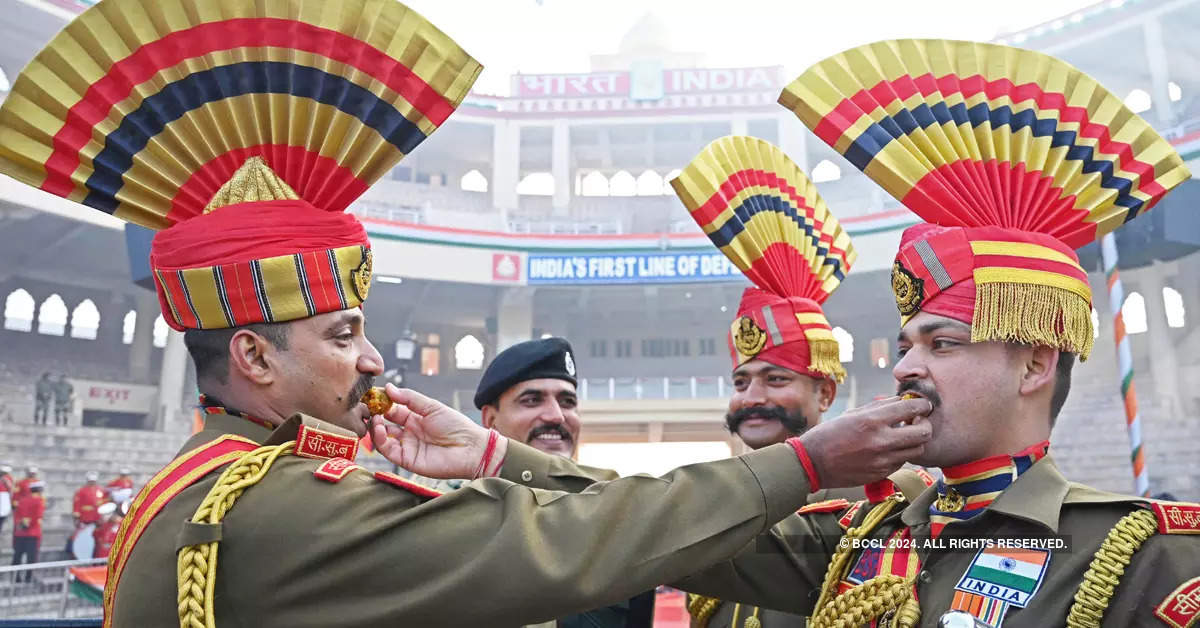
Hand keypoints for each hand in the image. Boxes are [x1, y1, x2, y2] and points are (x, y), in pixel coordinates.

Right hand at [369, 384, 507, 479]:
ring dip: (375, 427)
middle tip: (368, 407)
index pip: (392, 409)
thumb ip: (409, 398)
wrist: (470, 448)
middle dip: (375, 415)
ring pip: (382, 438)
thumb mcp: (431, 407)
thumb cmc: (456, 425)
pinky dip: (380, 440)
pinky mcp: (407, 460)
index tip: (371, 395)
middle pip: (384, 423)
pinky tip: (380, 429)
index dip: (382, 403)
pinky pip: (388, 451)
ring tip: (376, 418)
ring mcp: (407, 446)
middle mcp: (409, 432)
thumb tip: (388, 387)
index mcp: (415, 418)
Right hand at [799, 396, 932, 488]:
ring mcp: (882, 460)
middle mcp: (881, 441)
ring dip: (915, 440)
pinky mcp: (881, 473)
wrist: (812, 463)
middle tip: (918, 421)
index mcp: (872, 421)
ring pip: (917, 450)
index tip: (922, 405)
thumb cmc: (829, 434)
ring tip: (905, 435)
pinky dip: (901, 453)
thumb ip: (879, 408)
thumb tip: (902, 401)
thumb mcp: (852, 413)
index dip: (922, 405)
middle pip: (923, 432)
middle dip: (925, 424)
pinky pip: (902, 462)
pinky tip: (890, 448)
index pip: (911, 409)